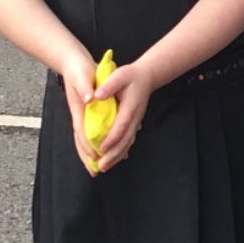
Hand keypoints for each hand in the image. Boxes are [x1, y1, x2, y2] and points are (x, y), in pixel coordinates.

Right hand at [55, 49, 101, 173]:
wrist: (74, 62)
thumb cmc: (78, 68)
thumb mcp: (82, 74)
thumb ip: (84, 86)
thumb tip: (89, 98)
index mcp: (79, 109)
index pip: (82, 131)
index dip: (88, 145)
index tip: (95, 156)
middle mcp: (80, 115)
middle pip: (81, 140)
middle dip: (87, 156)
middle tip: (94, 171)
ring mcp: (83, 115)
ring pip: (85, 138)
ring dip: (91, 153)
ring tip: (98, 167)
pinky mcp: (88, 113)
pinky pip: (92, 131)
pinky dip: (98, 141)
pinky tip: (107, 149)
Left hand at [84, 59, 156, 174]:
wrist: (147, 77)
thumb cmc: (132, 75)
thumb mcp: (120, 75)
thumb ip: (109, 85)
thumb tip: (96, 96)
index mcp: (130, 107)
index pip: (121, 125)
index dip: (112, 138)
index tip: (101, 148)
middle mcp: (135, 118)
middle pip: (126, 140)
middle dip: (113, 154)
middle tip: (101, 166)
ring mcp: (136, 122)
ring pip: (128, 143)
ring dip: (117, 156)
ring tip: (104, 167)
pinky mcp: (134, 124)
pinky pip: (128, 140)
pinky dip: (121, 151)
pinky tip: (114, 159)